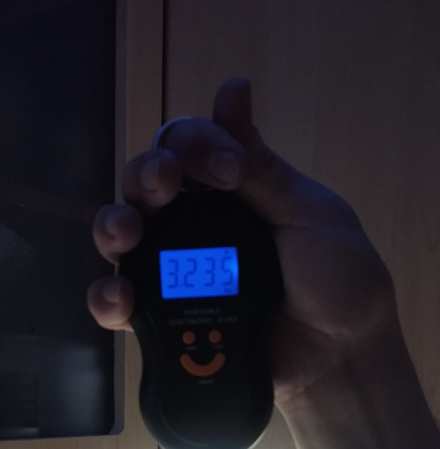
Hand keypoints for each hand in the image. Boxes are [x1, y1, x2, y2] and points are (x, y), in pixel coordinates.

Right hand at [88, 77, 398, 410]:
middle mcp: (197, 226)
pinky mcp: (167, 322)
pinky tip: (119, 296)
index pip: (189, 146)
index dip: (195, 144)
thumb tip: (232, 88)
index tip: (227, 168)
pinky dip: (108, 299)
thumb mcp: (310, 215)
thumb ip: (262, 166)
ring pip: (125, 239)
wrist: (339, 360)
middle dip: (145, 176)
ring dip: (114, 227)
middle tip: (162, 186)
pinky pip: (124, 307)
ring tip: (127, 235)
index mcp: (233, 191)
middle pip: (146, 186)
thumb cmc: (339, 282)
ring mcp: (178, 274)